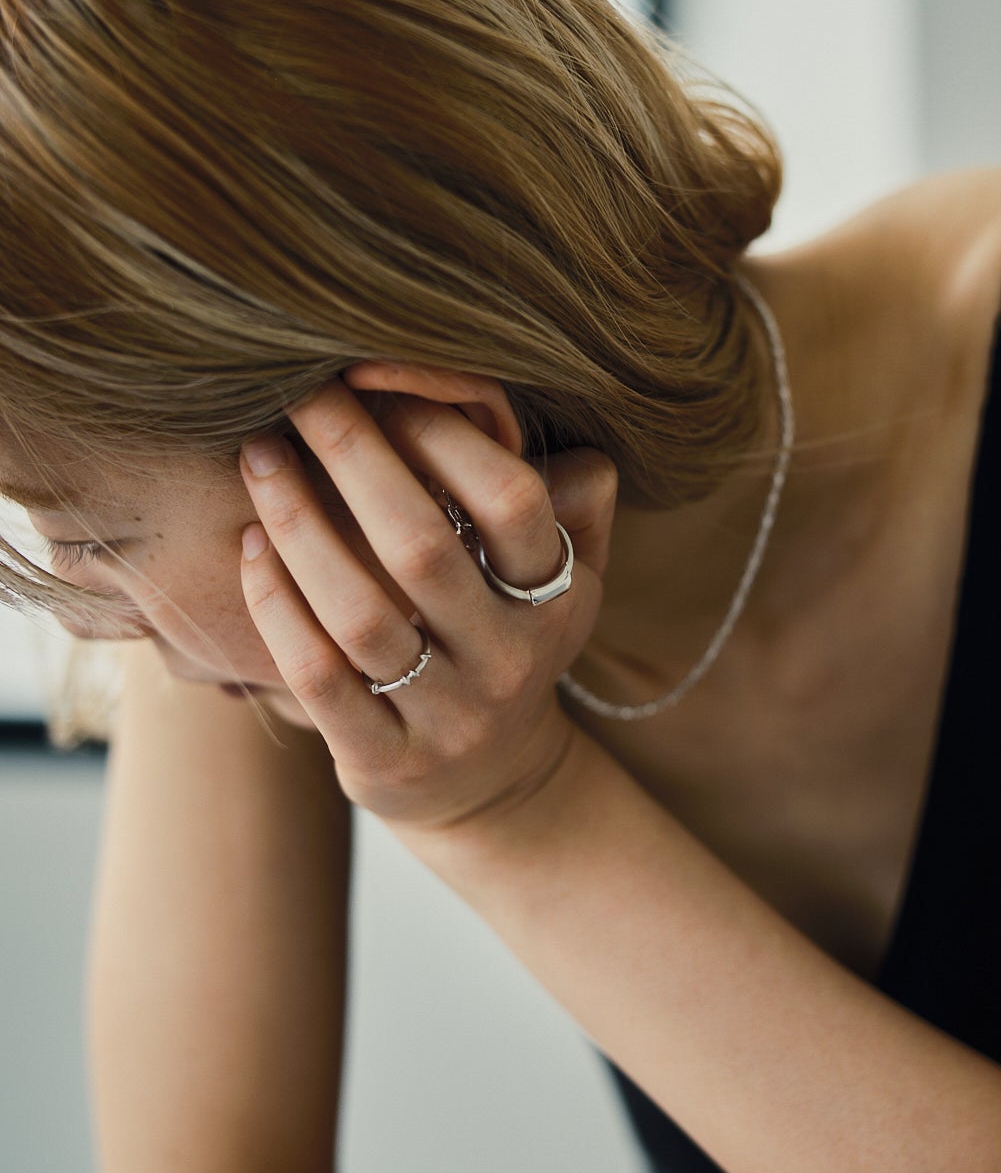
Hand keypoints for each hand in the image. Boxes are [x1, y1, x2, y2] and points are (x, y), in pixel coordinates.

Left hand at [237, 371, 617, 835]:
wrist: (495, 789)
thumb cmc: (511, 646)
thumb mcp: (566, 583)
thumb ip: (576, 507)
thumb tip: (569, 447)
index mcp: (557, 599)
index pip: (513, 503)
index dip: (447, 436)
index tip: (385, 383)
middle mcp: (509, 662)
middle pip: (423, 549)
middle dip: (354, 458)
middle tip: (302, 396)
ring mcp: (447, 718)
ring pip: (361, 615)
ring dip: (299, 526)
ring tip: (260, 460)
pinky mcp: (383, 761)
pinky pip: (318, 677)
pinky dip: (277, 607)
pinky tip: (252, 549)